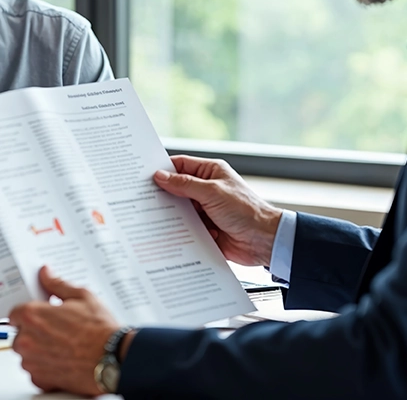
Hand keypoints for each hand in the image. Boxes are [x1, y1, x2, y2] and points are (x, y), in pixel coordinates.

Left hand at [9, 266, 120, 395]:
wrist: (114, 358)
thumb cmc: (100, 330)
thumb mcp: (81, 296)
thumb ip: (57, 284)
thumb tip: (46, 274)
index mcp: (32, 316)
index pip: (14, 313)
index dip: (27, 314)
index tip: (37, 316)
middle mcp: (27, 340)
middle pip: (20, 335)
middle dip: (34, 333)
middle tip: (56, 331)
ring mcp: (32, 362)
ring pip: (26, 355)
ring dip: (38, 351)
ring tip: (63, 347)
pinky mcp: (41, 380)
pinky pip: (35, 372)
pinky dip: (45, 368)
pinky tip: (63, 361)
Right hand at [155, 154, 281, 266]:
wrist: (264, 241)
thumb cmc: (246, 211)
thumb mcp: (213, 192)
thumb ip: (185, 185)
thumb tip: (160, 176)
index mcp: (210, 173)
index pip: (180, 166)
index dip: (163, 170)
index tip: (143, 176)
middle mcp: (206, 189)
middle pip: (176, 189)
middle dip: (163, 195)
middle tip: (141, 199)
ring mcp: (205, 210)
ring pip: (179, 210)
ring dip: (170, 215)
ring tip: (151, 218)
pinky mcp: (205, 229)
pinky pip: (185, 228)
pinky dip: (178, 231)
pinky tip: (166, 234)